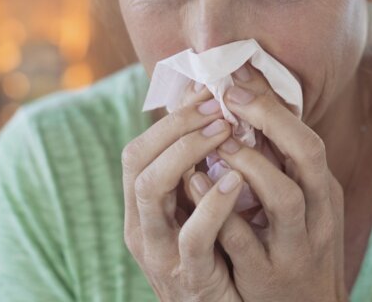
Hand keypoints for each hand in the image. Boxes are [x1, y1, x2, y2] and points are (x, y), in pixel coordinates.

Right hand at [121, 81, 245, 301]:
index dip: (169, 117)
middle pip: (137, 160)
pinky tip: (234, 180)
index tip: (205, 92)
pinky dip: (212, 203)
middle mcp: (144, 229)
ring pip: (151, 189)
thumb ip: (198, 175)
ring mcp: (162, 255)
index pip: (137, 149)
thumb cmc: (217, 262)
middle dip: (175, 125)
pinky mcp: (192, 279)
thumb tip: (212, 112)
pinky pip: (192, 236)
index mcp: (144, 211)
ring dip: (186, 152)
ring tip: (224, 130)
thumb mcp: (198, 215)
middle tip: (216, 104)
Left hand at [194, 62, 347, 301]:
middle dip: (271, 118)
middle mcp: (318, 215)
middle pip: (308, 154)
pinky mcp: (265, 276)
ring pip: (283, 196)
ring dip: (249, 161)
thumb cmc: (295, 249)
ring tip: (216, 139)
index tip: (239, 77)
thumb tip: (248, 109)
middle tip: (230, 96)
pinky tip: (195, 181)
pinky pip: (242, 238)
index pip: (309, 137)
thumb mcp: (303, 206)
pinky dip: (219, 206)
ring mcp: (295, 246)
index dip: (275, 105)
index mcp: (323, 192)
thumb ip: (280, 165)